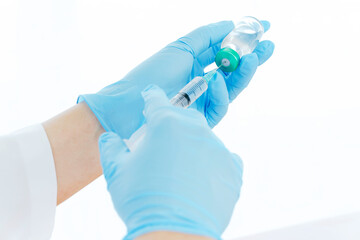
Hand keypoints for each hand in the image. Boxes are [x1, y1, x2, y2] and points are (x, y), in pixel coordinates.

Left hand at [79, 21, 273, 137]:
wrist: (132, 105)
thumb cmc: (154, 73)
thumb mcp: (182, 47)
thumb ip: (207, 35)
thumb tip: (231, 23)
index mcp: (196, 61)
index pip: (225, 50)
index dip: (244, 39)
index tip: (263, 27)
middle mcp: (202, 79)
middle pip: (233, 69)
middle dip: (252, 57)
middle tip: (269, 46)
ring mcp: (203, 99)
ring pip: (232, 87)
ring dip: (244, 72)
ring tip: (254, 58)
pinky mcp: (203, 118)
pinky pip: (220, 104)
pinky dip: (220, 92)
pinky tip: (217, 82)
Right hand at [99, 85, 242, 239]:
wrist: (174, 232)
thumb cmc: (142, 199)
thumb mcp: (116, 171)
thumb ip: (111, 147)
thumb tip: (110, 137)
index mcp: (166, 123)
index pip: (156, 100)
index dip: (151, 97)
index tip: (150, 96)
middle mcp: (195, 129)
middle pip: (183, 117)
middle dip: (172, 123)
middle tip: (162, 141)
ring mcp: (217, 148)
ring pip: (204, 137)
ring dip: (192, 145)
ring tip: (181, 168)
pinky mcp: (232, 169)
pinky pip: (226, 157)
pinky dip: (215, 161)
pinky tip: (204, 174)